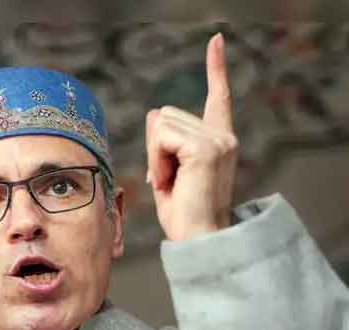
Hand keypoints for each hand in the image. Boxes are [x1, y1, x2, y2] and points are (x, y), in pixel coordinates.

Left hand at [145, 33, 237, 240]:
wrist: (197, 240)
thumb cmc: (182, 212)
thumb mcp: (165, 170)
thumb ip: (163, 140)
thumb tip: (155, 111)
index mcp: (217, 138)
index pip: (218, 96)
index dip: (215, 68)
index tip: (216, 41)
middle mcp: (223, 134)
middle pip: (165, 114)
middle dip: (154, 146)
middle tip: (165, 178)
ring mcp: (219, 139)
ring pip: (161, 124)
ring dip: (154, 155)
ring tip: (169, 181)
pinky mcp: (207, 147)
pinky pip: (162, 137)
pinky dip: (156, 159)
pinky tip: (168, 180)